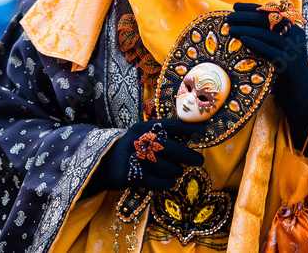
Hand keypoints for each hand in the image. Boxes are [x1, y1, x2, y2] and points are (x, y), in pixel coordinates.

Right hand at [85, 119, 204, 194]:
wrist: (102, 165)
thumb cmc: (130, 150)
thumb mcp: (141, 136)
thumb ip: (161, 135)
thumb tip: (191, 137)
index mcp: (143, 128)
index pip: (170, 125)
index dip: (189, 129)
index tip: (205, 132)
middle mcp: (139, 141)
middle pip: (172, 148)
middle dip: (189, 156)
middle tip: (199, 160)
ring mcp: (135, 159)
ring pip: (168, 167)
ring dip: (177, 172)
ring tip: (176, 172)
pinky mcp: (132, 176)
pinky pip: (159, 182)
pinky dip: (168, 183)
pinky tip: (169, 182)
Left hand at [225, 2, 307, 154]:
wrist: (301, 95)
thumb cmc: (283, 69)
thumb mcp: (278, 48)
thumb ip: (267, 35)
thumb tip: (240, 22)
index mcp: (293, 29)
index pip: (272, 12)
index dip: (252, 8)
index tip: (235, 6)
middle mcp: (296, 37)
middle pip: (269, 21)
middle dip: (247, 17)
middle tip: (229, 17)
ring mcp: (294, 51)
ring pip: (269, 35)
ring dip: (247, 30)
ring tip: (231, 29)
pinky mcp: (290, 66)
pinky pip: (271, 51)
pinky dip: (256, 44)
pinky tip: (243, 39)